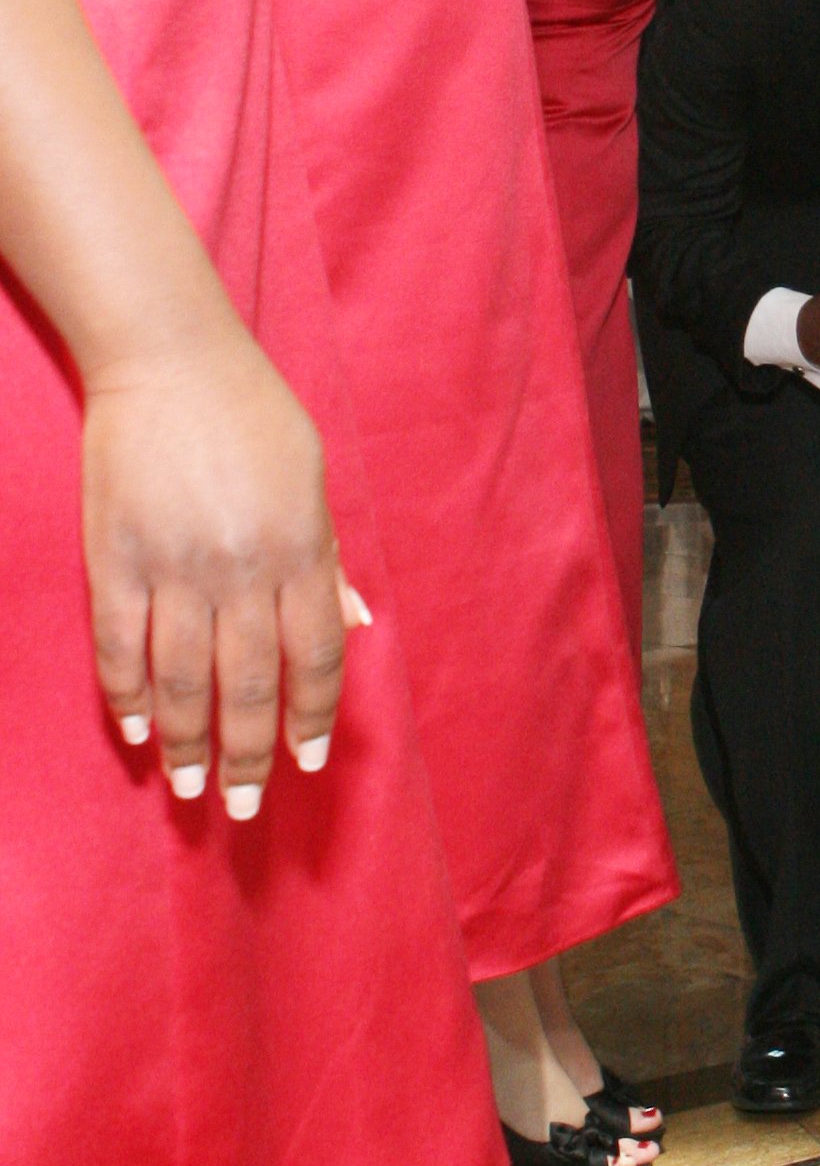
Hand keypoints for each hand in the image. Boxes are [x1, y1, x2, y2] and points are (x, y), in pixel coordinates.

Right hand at [80, 323, 348, 811]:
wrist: (168, 360)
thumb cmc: (252, 413)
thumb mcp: (312, 476)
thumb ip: (329, 556)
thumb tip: (356, 622)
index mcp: (301, 545)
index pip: (314, 655)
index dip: (312, 717)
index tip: (308, 764)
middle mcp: (242, 566)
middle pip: (250, 684)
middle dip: (252, 754)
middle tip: (249, 805)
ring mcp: (175, 567)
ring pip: (183, 681)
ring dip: (189, 742)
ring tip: (191, 786)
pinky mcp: (116, 560)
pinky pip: (121, 648)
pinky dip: (128, 698)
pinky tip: (137, 733)